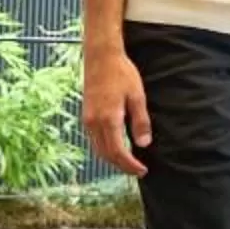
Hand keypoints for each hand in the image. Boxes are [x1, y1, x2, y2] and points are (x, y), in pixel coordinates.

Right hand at [83, 46, 149, 176]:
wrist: (100, 57)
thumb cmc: (121, 74)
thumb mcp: (137, 97)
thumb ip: (140, 122)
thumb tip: (143, 144)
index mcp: (108, 119)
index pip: (118, 152)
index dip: (130, 165)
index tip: (142, 170)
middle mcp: (94, 123)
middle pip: (106, 155)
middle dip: (121, 166)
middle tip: (137, 171)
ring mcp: (87, 119)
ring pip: (98, 149)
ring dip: (112, 160)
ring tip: (128, 163)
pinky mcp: (86, 115)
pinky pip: (94, 140)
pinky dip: (105, 149)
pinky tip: (115, 149)